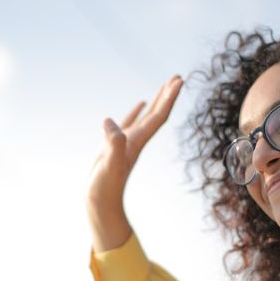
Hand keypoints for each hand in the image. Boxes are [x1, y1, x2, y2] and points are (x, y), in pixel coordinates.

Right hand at [86, 74, 183, 251]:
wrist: (100, 204)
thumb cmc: (105, 187)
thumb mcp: (109, 165)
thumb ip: (113, 144)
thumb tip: (109, 122)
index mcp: (137, 142)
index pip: (158, 116)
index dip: (169, 98)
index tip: (179, 81)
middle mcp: (136, 140)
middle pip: (157, 114)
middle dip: (167, 95)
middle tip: (178, 76)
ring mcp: (126, 142)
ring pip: (146, 116)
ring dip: (156, 100)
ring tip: (165, 85)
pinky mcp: (115, 145)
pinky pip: (129, 123)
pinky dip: (136, 112)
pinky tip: (140, 103)